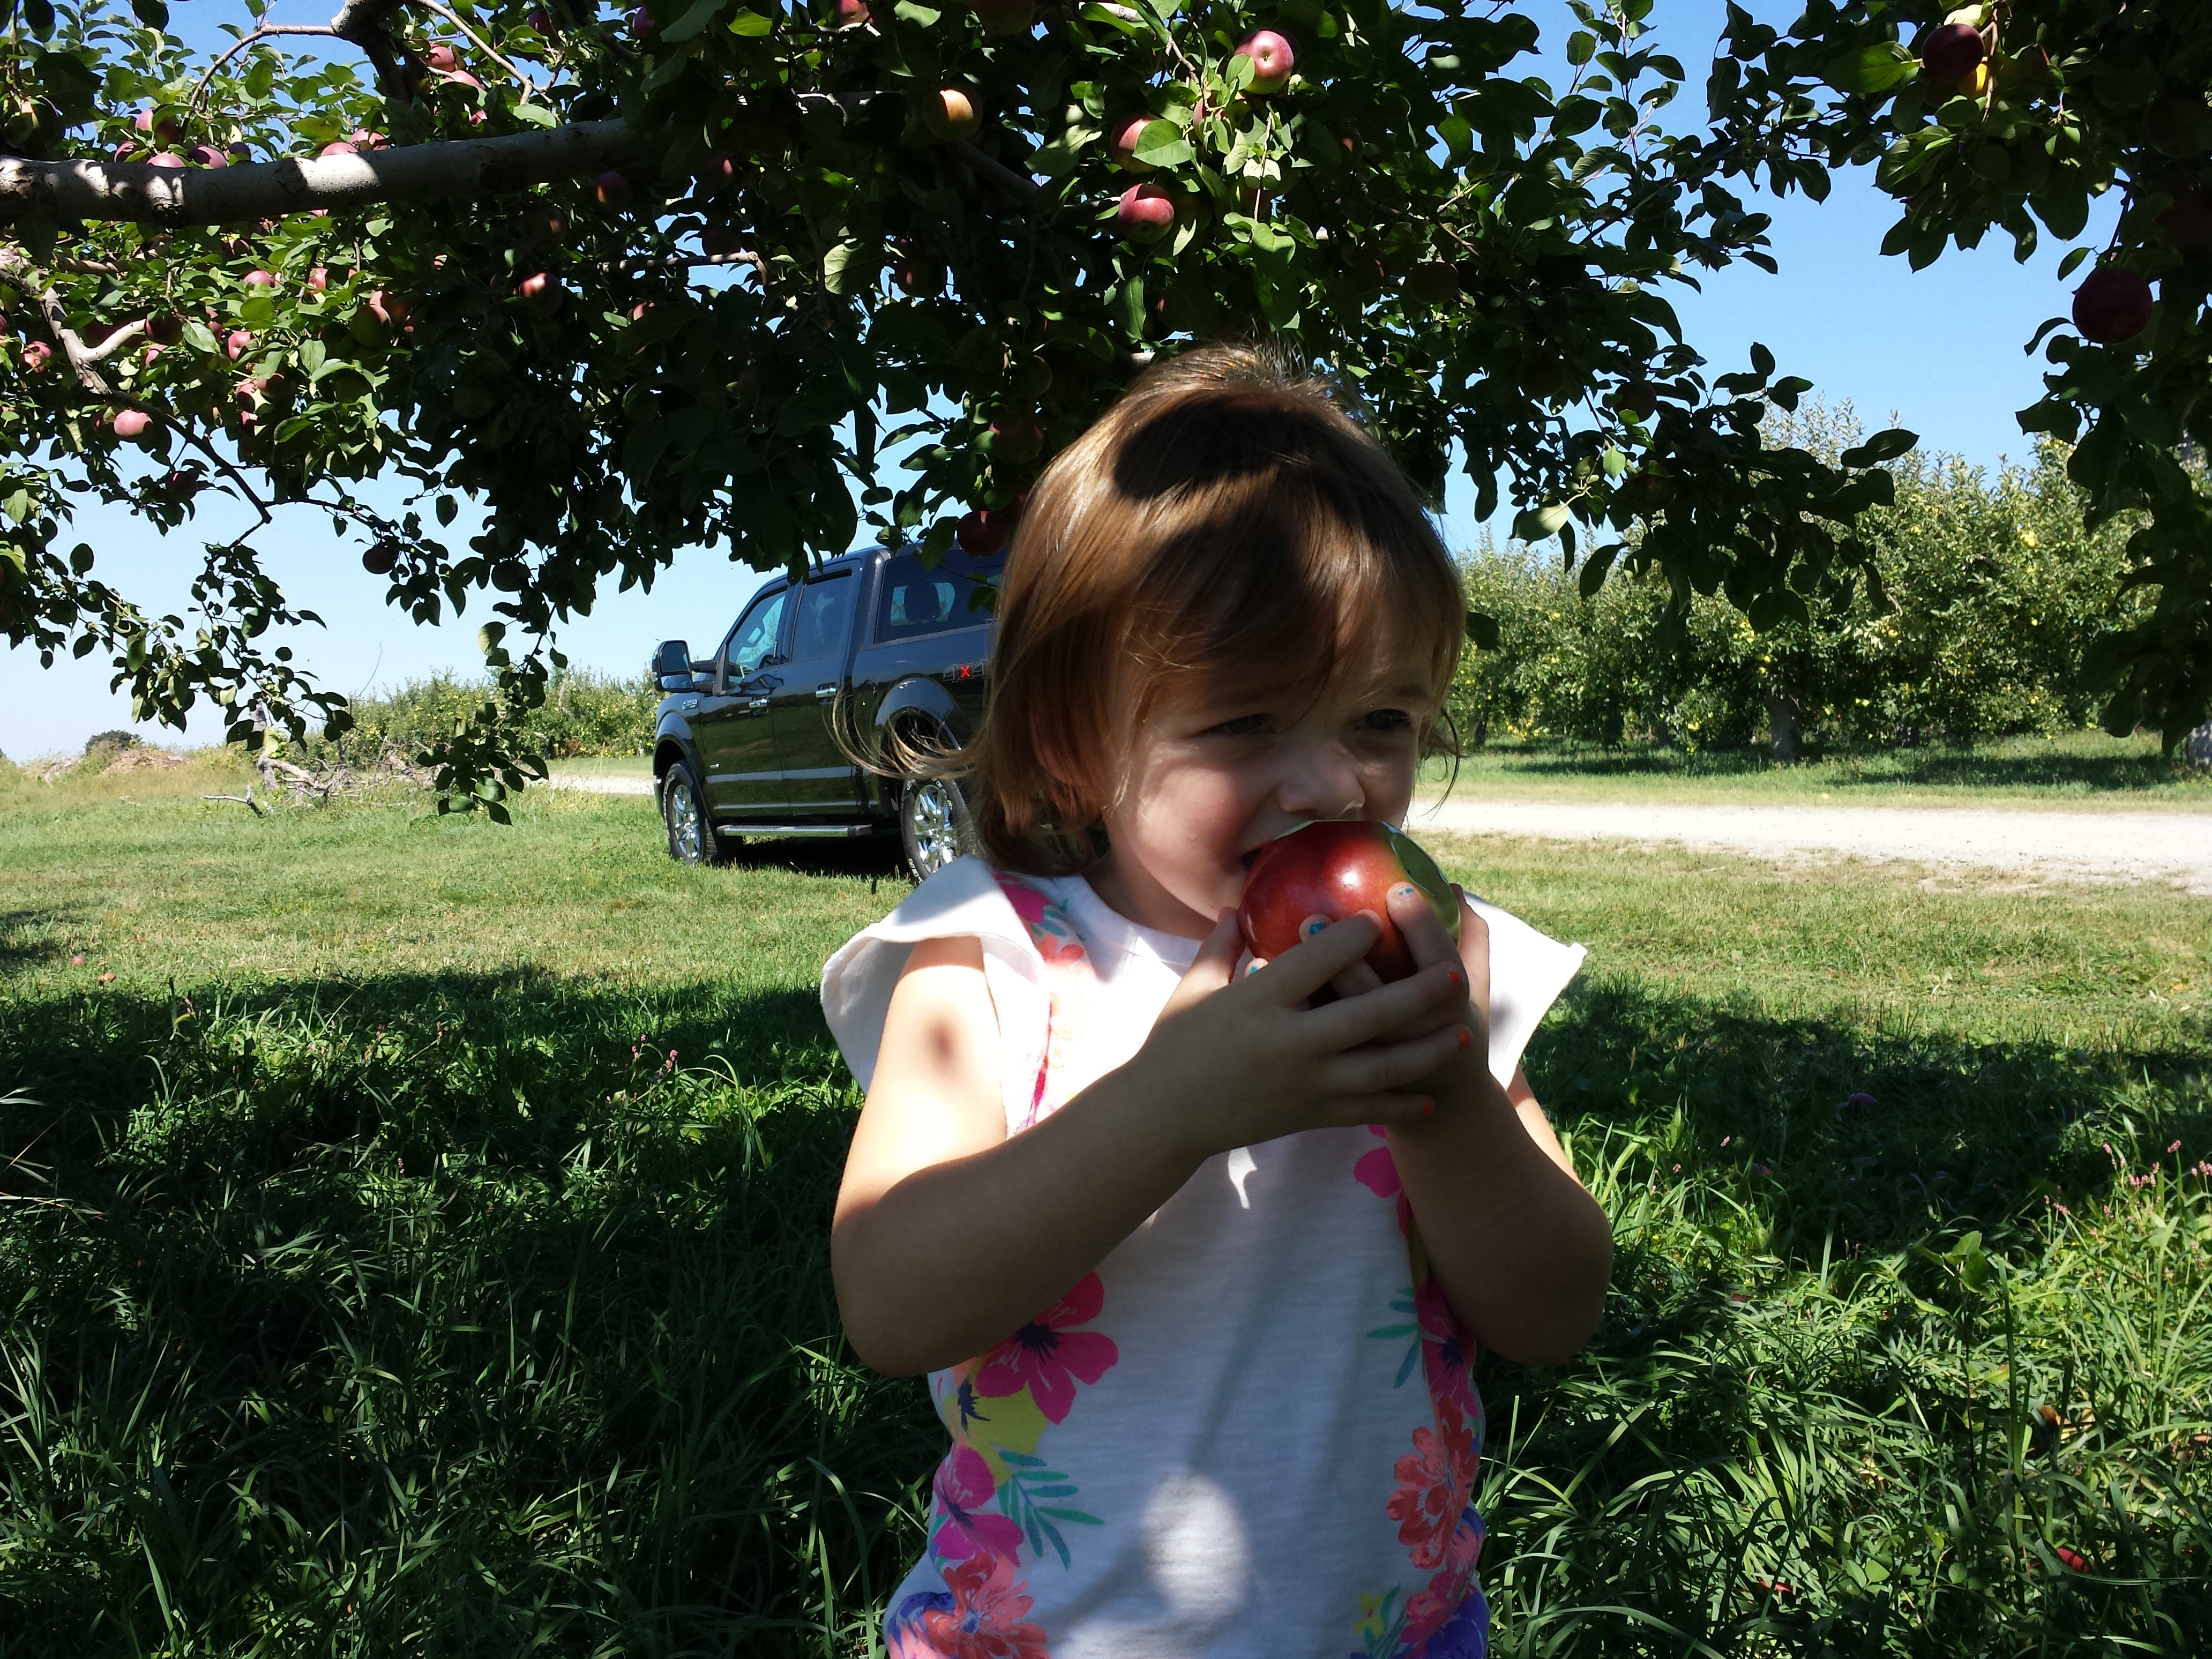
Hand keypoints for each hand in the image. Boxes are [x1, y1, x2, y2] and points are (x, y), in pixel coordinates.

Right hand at [1128, 907, 1474, 1164]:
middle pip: (1366, 1015)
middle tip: (1453, 974)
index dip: (1353, 937)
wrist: (1161, 1116)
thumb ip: (1222, 947)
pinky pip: (1365, 1111)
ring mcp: (1304, 1083)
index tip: (1380, 918)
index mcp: (1258, 1002)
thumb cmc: (1174, 1045)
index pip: (1316, 962)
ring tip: (1463, 1035)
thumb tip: (1237, 904)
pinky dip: (1400, 1106)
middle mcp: (1289, 1042)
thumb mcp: (1193, 989)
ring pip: (1380, 1068)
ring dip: (1425, 1051)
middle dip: (1415, 994)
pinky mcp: (1308, 1116)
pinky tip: (1430, 1098)